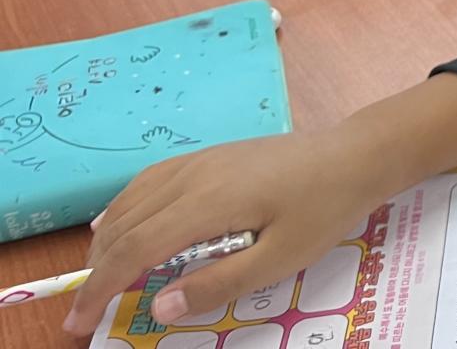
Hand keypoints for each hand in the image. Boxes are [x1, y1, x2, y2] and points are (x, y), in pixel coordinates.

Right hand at [63, 74, 456, 338]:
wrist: (356, 154)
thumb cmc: (325, 207)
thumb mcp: (281, 257)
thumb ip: (220, 282)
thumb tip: (162, 307)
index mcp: (206, 203)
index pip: (134, 250)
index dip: (100, 289)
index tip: (79, 323)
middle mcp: (192, 176)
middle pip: (124, 225)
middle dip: (96, 270)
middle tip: (85, 311)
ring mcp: (200, 161)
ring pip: (131, 199)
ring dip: (107, 240)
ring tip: (98, 277)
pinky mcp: (211, 157)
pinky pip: (150, 181)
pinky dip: (125, 208)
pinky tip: (119, 224)